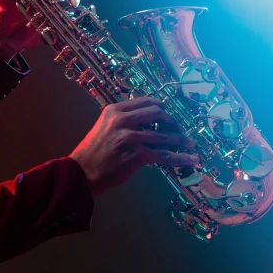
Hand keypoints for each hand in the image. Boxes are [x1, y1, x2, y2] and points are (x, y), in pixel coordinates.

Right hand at [69, 97, 197, 196]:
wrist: (81, 171)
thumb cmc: (91, 152)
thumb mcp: (103, 127)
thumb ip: (120, 122)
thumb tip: (143, 123)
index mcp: (114, 111)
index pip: (143, 101)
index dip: (159, 105)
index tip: (167, 110)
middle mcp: (123, 120)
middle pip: (157, 113)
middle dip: (171, 121)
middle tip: (178, 128)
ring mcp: (131, 137)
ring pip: (164, 135)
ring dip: (180, 139)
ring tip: (190, 143)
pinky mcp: (138, 155)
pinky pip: (164, 155)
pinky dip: (181, 157)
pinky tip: (192, 159)